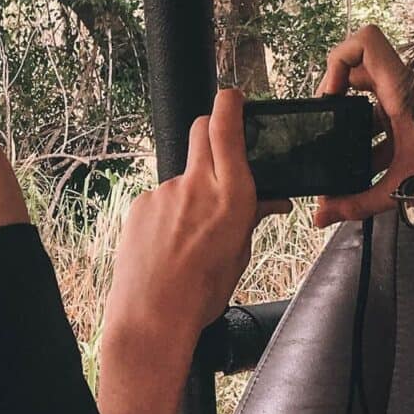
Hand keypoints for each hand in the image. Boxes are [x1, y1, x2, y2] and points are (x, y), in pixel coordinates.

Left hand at [106, 90, 289, 355]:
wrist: (153, 316)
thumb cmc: (202, 292)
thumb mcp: (240, 254)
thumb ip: (253, 217)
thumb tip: (273, 200)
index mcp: (231, 196)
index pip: (226, 128)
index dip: (229, 104)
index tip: (232, 98)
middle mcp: (196, 185)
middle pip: (200, 130)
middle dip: (211, 131)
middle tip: (218, 153)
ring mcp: (164, 192)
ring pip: (182, 177)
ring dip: (189, 196)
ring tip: (188, 239)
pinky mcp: (140, 205)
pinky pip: (160, 201)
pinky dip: (166, 216)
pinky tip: (166, 246)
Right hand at [311, 25, 413, 225]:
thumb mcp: (400, 187)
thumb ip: (358, 203)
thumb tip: (321, 215)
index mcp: (400, 91)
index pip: (365, 42)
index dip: (338, 60)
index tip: (330, 96)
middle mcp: (404, 89)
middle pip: (359, 69)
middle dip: (337, 93)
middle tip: (328, 121)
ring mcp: (409, 101)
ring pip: (369, 96)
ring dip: (352, 119)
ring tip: (342, 149)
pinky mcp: (413, 117)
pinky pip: (382, 115)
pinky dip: (368, 135)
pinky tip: (364, 163)